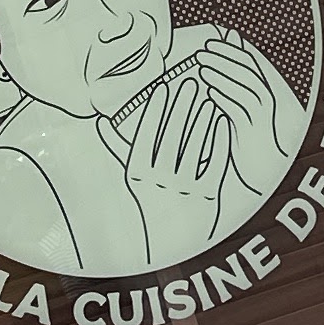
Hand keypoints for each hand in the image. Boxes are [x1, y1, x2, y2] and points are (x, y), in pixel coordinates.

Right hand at [116, 75, 229, 254]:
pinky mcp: (208, 197)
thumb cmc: (150, 200)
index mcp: (138, 175)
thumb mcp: (133, 176)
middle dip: (181, 108)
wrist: (171, 242)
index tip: (163, 87)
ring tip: (208, 98)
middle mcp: (159, 182)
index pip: (146, 136)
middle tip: (189, 82)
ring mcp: (184, 190)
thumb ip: (118, 148)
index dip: (155, 111)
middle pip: (171, 137)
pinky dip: (219, 142)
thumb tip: (101, 121)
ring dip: (201, 121)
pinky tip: (222, 122)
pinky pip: (215, 164)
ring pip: (195, 148)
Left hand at [177, 32, 304, 188]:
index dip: (230, 50)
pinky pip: (240, 112)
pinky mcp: (253, 135)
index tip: (211, 41)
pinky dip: (226, 98)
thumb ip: (232, 84)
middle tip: (202, 52)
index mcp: (262, 93)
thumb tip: (216, 58)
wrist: (261, 173)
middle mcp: (265, 103)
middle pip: (247, 73)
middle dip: (225, 59)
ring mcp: (261, 118)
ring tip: (203, 68)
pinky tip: (211, 92)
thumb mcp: (240, 109)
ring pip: (245, 90)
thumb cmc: (246, 137)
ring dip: (224, 77)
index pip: (249, 64)